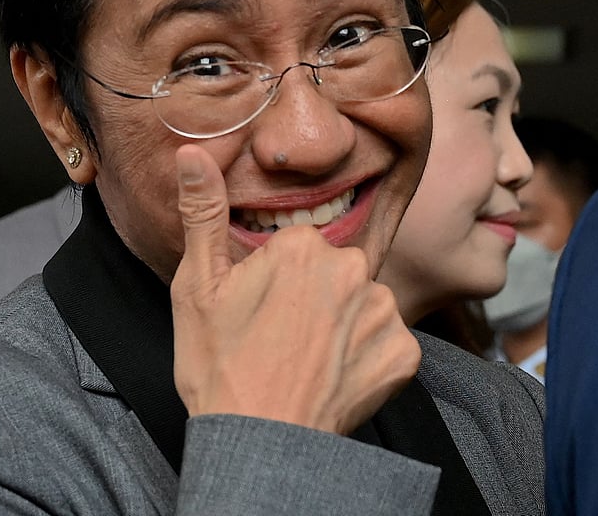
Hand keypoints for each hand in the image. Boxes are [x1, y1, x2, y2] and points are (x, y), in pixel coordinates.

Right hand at [170, 144, 420, 434]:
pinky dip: (368, 357)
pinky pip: (389, 342)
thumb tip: (193, 153)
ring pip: (364, 302)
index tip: (259, 308)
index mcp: (303, 246)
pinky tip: (336, 375)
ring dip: (344, 324)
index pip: (298, 245)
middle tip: (281, 336)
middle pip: (335, 270)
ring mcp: (384, 312)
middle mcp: (353, 269)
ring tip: (307, 358)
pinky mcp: (404, 353)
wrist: (260, 443)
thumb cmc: (222, 368)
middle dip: (314, 296)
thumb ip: (203, 213)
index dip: (276, 278)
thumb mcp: (197, 287)